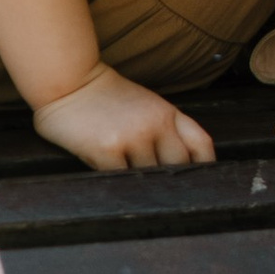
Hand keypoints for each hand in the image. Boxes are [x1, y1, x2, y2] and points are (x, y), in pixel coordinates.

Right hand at [32, 68, 215, 169]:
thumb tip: (177, 168)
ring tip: (128, 186)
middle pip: (177, 166)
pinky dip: (116, 184)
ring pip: (147, 177)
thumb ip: (163, 130)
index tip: (201, 183)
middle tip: (160, 194)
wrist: (68, 79)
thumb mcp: (145, 105)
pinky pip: (120, 179)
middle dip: (169, 181)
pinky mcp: (107, 148)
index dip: (206, 167)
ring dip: (139, 184)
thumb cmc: (104, 96)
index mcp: (168, 113)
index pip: (200, 144)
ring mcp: (133, 136)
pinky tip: (108, 182)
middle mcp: (155, 124)